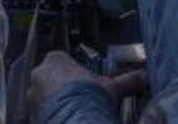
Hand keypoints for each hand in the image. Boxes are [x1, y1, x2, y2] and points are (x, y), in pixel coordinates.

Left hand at [29, 52, 145, 115]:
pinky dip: (51, 118)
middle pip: (50, 79)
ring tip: (73, 114)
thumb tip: (145, 76)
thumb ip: (127, 81)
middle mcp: (39, 75)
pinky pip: (42, 114)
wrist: (74, 122)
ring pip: (43, 97)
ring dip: (55, 104)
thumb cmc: (90, 96)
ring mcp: (32, 96)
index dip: (72, 70)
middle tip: (78, 99)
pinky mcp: (31, 115)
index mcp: (55, 61)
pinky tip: (66, 122)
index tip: (83, 81)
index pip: (60, 59)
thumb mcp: (112, 87)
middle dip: (61, 88)